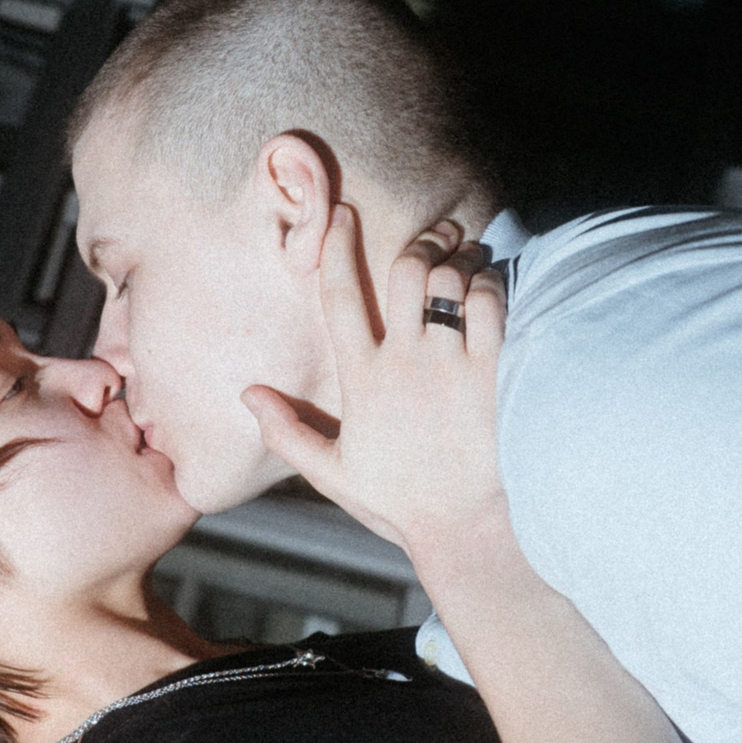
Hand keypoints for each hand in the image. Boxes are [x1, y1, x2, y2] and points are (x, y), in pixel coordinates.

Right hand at [243, 212, 507, 565]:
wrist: (466, 530)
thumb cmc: (400, 504)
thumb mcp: (333, 472)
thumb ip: (286, 431)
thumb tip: (246, 394)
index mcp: (361, 380)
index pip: (339, 296)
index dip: (336, 247)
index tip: (342, 213)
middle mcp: (404, 363)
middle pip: (403, 270)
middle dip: (417, 241)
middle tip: (433, 233)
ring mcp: (451, 366)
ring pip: (449, 280)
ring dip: (457, 260)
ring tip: (465, 256)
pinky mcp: (494, 372)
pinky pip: (491, 304)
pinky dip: (489, 284)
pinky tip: (490, 287)